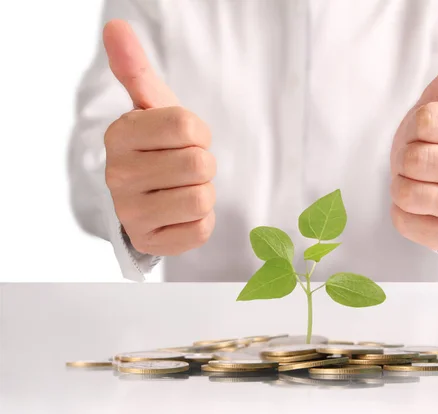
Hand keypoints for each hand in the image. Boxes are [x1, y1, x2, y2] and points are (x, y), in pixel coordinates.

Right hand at [103, 20, 215, 255]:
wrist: (147, 195)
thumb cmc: (157, 147)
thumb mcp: (151, 107)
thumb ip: (137, 70)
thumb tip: (116, 27)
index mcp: (120, 136)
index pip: (188, 127)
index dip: (199, 133)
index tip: (186, 139)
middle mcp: (118, 176)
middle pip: (199, 165)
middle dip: (203, 164)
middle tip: (185, 167)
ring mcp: (132, 214)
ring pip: (201, 199)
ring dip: (203, 193)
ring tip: (182, 189)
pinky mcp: (151, 243)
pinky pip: (201, 230)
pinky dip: (201, 221)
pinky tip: (181, 214)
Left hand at [390, 16, 437, 250]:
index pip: (424, 122)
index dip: (413, 130)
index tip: (426, 135)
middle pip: (416, 160)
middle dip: (405, 160)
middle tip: (420, 163)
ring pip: (408, 193)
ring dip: (402, 188)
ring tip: (421, 184)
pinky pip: (406, 223)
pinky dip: (403, 215)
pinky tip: (423, 208)